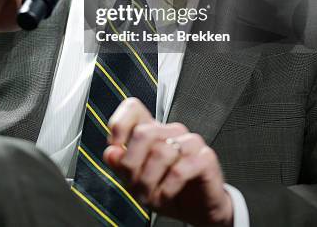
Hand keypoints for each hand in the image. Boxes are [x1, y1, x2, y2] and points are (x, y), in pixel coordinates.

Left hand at [103, 98, 232, 226]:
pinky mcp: (205, 158)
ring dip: (149, 182)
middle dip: (133, 165)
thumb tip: (111, 152)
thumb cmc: (167, 190)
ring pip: (160, 152)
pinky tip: (165, 196)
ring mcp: (190, 142)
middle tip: (134, 186)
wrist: (198, 210)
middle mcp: (172, 131)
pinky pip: (180, 170)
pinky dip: (167, 189)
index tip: (116, 148)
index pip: (133, 107)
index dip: (120, 124)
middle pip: (143, 133)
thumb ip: (122, 165)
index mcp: (153, 130)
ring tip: (150, 196)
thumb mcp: (137, 181)